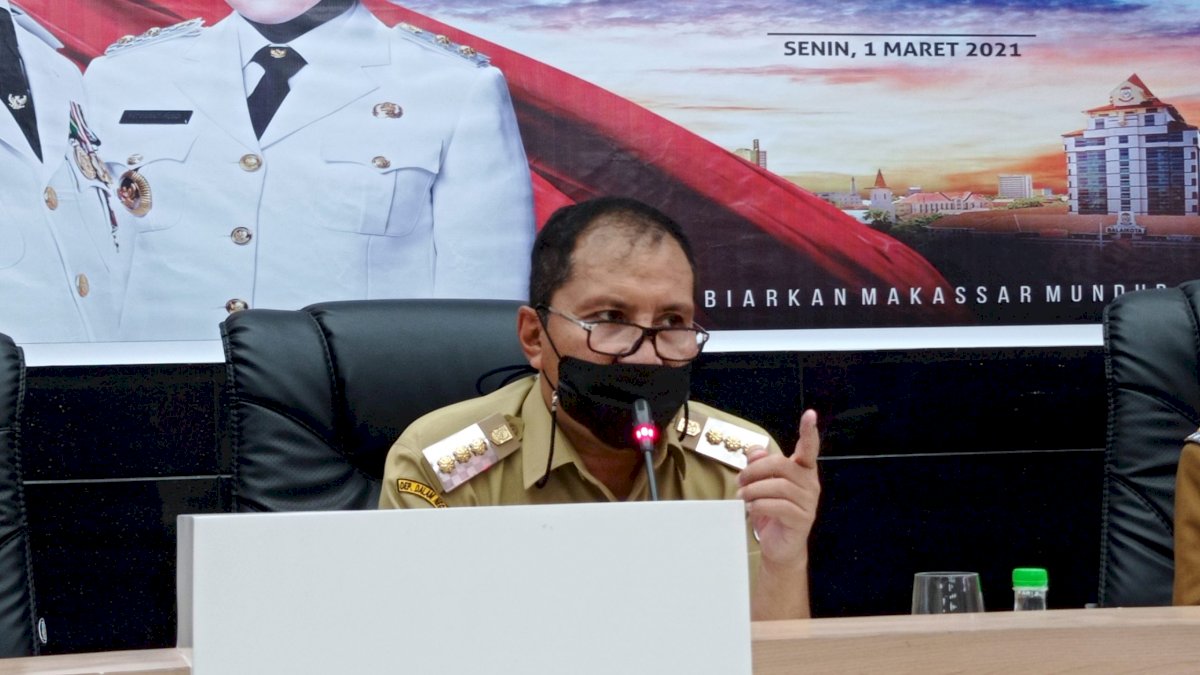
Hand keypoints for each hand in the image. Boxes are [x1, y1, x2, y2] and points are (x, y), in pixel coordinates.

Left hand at [737, 409, 820, 568]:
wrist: (779, 545)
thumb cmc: (771, 510)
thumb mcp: (761, 484)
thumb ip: (759, 463)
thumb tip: (756, 450)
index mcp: (802, 470)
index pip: (809, 447)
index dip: (809, 431)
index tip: (810, 414)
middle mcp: (809, 483)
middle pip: (781, 464)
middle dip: (755, 470)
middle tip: (740, 480)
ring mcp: (808, 502)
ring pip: (777, 486)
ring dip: (753, 490)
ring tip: (743, 496)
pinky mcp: (801, 519)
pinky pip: (776, 505)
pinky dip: (758, 505)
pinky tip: (752, 508)